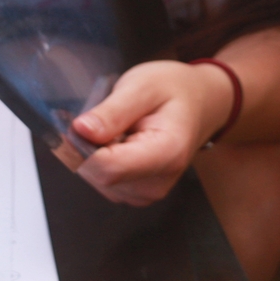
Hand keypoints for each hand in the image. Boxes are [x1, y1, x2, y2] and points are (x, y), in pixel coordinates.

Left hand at [57, 60, 234, 204]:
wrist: (200, 104)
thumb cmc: (174, 91)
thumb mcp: (143, 86)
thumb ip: (113, 111)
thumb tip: (80, 131)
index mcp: (166, 154)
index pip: (108, 168)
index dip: (83, 147)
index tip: (80, 123)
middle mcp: (158, 182)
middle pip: (98, 175)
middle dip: (88, 146)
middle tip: (104, 117)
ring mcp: (146, 193)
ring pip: (95, 179)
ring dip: (93, 152)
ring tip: (117, 128)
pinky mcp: (136, 194)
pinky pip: (101, 180)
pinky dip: (99, 159)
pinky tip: (117, 141)